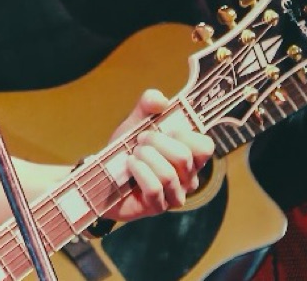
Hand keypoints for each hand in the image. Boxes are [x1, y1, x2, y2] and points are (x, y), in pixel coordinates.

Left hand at [103, 89, 213, 222]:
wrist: (102, 175)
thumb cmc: (127, 149)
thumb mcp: (136, 123)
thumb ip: (148, 106)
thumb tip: (160, 100)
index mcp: (190, 156)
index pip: (205, 146)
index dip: (184, 133)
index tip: (162, 128)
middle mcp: (188, 178)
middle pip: (184, 157)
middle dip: (156, 142)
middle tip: (140, 140)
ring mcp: (174, 195)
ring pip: (168, 173)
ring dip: (145, 157)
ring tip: (133, 154)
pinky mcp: (158, 207)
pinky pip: (154, 188)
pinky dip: (139, 172)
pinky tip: (130, 165)